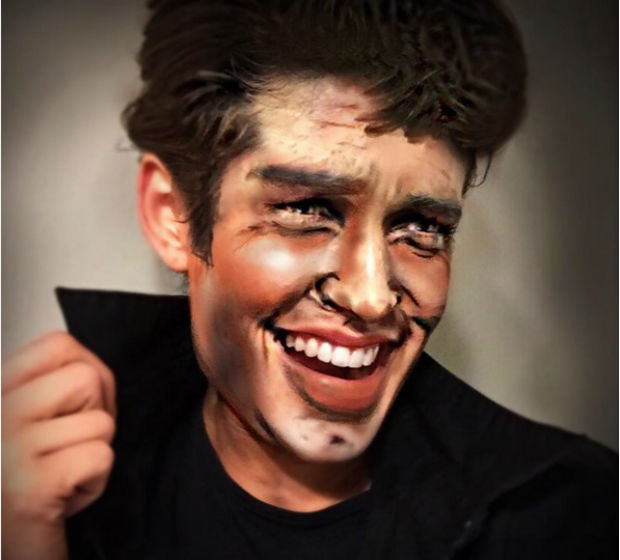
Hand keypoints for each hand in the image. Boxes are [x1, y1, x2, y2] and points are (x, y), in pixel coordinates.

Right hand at [2, 332, 115, 559]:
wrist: (9, 543)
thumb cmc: (24, 480)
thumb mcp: (27, 419)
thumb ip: (50, 382)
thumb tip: (84, 358)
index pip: (57, 345)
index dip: (84, 371)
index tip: (72, 405)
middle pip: (87, 378)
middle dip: (94, 414)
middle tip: (67, 446)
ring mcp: (6, 451)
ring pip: (101, 422)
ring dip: (93, 453)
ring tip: (59, 473)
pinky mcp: (29, 490)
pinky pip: (100, 458)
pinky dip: (93, 482)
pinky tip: (61, 497)